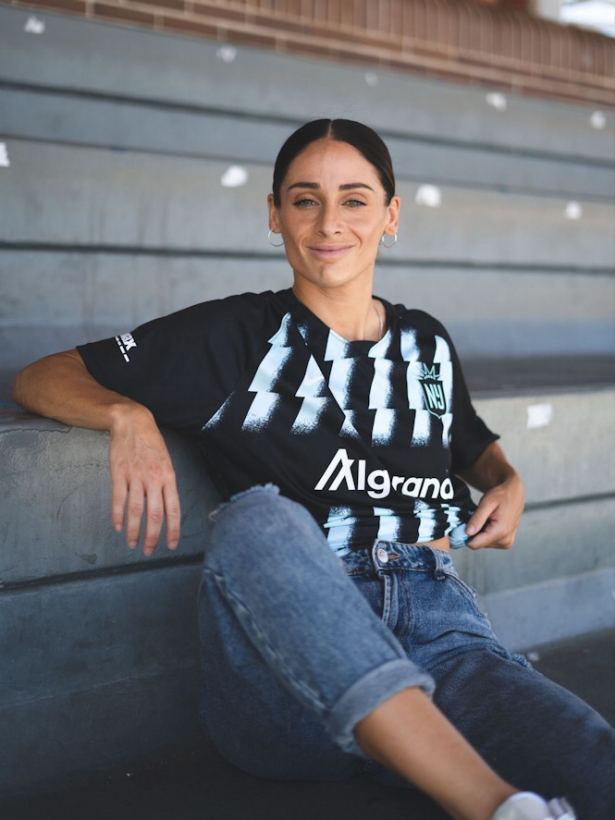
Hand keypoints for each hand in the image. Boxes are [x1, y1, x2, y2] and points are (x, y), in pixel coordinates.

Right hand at [109, 405, 180, 555]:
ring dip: (134, 531)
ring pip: (136, 510)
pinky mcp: (119, 474)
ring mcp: (136, 477)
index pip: (173, 509)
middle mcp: (154, 479)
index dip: (173, 530)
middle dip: (153, 537)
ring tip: (133, 544)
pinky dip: (118, 515)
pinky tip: (118, 527)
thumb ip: (167, 485)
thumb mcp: (166, 463)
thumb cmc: (152, 444)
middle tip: (149, 551)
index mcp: (168, 478)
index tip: (171, 545)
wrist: (133, 423)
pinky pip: (119, 499)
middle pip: (155, 515)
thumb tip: (167, 508)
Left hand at [465, 473, 523, 549]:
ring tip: (486, 519)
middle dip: (474, 531)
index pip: (475, 544)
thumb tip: (467, 533)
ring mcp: (507, 542)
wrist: (514, 494)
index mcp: (500, 532)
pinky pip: (490, 541)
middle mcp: (505, 541)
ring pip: (483, 543)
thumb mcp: (487, 503)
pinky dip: (486, 533)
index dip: (466, 535)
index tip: (464, 524)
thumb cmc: (501, 495)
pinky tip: (490, 522)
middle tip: (478, 518)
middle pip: (478, 544)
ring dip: (480, 532)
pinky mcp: (507, 542)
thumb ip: (477, 518)